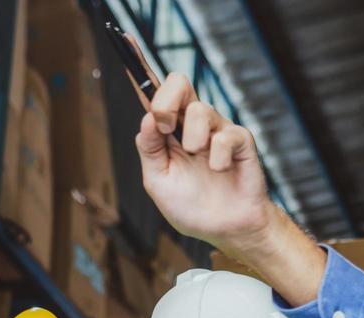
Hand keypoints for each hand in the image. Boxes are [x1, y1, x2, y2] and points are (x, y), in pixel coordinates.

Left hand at [136, 73, 324, 303]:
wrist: (224, 230)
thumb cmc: (192, 206)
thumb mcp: (158, 182)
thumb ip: (149, 150)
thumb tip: (147, 118)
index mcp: (168, 132)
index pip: (151, 94)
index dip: (138, 68)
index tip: (124, 42)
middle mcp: (191, 124)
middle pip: (178, 82)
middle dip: (166, 99)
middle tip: (165, 127)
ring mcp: (216, 130)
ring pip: (199, 109)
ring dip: (192, 138)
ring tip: (197, 159)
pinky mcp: (239, 141)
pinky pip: (225, 135)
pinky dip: (217, 156)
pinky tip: (218, 170)